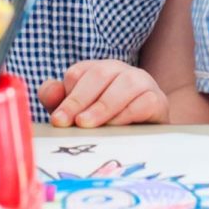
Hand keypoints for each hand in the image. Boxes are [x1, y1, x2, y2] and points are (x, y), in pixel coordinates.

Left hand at [38, 59, 167, 127]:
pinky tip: (115, 128)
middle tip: (67, 122)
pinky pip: (145, 102)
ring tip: (86, 124)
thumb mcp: (78, 114)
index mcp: (97, 70)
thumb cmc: (106, 124)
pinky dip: (128, 114)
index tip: (57, 120)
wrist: (145, 138)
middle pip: (99, 74)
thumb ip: (58, 101)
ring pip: (124, 84)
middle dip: (79, 99)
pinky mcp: (158, 100)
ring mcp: (141, 83)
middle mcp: (119, 71)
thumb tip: (50, 90)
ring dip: (103, 105)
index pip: (78, 73)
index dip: (66, 96)